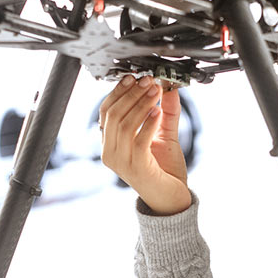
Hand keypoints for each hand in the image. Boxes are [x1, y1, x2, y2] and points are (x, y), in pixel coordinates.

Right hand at [99, 75, 191, 214]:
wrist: (172, 199)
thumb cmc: (165, 172)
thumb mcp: (164, 136)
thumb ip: (166, 112)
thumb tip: (169, 87)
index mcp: (111, 144)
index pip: (106, 111)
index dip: (119, 92)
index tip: (134, 77)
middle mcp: (111, 153)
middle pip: (114, 115)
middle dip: (132, 94)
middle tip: (148, 81)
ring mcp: (122, 162)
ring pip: (124, 124)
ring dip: (141, 104)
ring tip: (156, 92)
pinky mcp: (137, 168)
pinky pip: (139, 140)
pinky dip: (148, 123)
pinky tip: (158, 111)